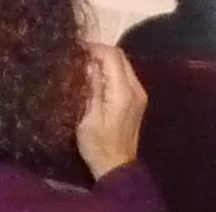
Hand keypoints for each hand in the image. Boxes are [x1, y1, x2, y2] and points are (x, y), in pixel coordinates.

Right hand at [75, 44, 146, 178]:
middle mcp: (136, 89)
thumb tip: (88, 63)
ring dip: (105, 60)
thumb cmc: (98, 145)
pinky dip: (111, 70)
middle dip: (99, 52)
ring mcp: (139, 94)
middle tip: (79, 57)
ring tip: (85, 66)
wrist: (117, 167)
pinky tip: (96, 79)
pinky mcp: (137, 99)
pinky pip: (124, 74)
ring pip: (123, 64)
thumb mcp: (87, 117)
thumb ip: (90, 87)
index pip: (112, 56)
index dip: (94, 48)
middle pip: (120, 56)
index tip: (76, 51)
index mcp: (123, 93)